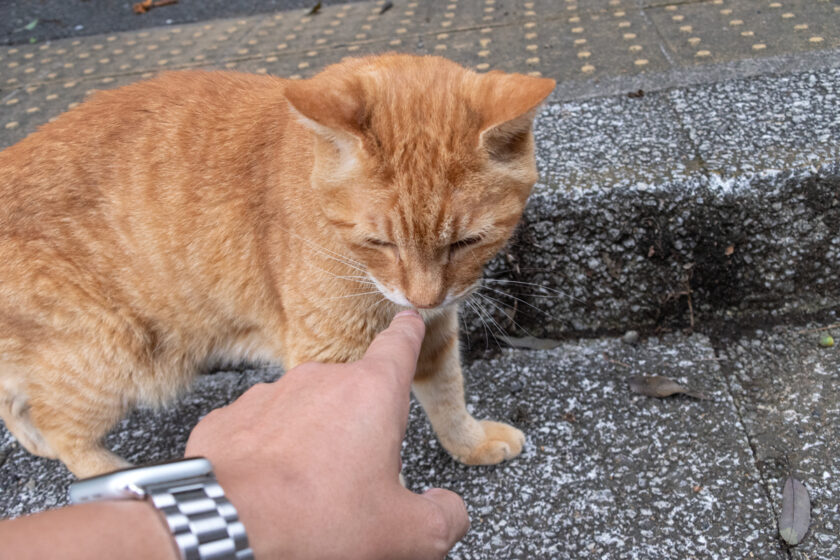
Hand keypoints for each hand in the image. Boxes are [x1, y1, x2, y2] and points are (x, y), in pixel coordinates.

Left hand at [186, 310, 469, 558]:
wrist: (224, 527)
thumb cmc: (314, 520)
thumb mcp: (406, 533)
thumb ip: (443, 517)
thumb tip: (447, 511)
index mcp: (371, 394)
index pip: (399, 346)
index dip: (408, 334)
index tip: (409, 322)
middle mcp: (320, 381)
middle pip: (352, 396)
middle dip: (357, 430)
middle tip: (354, 483)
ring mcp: (270, 395)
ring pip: (304, 414)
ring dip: (310, 442)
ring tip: (307, 493)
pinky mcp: (229, 418)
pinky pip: (260, 432)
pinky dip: (268, 455)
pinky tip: (269, 490)